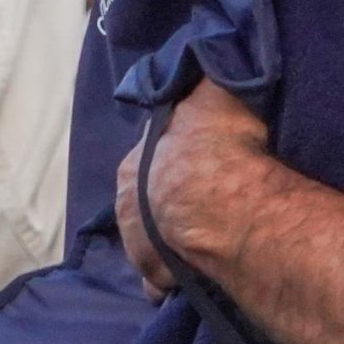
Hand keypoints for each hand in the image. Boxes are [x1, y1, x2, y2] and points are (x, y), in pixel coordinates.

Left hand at [116, 81, 274, 299]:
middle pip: (144, 204)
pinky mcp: (156, 278)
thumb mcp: (210, 94)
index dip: (172, 162)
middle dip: (165, 204)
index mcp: (132, 163)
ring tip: (201, 238)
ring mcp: (138, 245)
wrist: (216, 200)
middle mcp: (127, 205)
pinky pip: (162, 279)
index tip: (195, 163)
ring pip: (150, 243)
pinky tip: (195, 273)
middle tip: (200, 203)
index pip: (146, 161)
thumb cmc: (213, 143)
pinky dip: (174, 278)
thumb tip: (206, 63)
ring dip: (169, 241)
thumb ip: (206, 83)